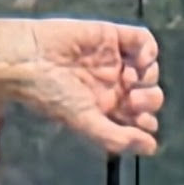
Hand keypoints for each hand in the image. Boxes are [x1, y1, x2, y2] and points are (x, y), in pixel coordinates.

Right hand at [14, 22, 162, 158]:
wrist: (31, 58)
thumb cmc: (52, 94)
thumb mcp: (84, 121)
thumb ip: (117, 138)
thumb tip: (151, 148)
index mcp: (107, 108)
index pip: (139, 118)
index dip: (146, 122)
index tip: (140, 122)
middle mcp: (113, 85)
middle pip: (149, 95)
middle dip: (149, 101)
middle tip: (133, 100)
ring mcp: (115, 60)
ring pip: (150, 70)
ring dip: (149, 77)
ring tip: (130, 80)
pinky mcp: (112, 36)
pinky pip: (144, 41)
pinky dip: (149, 50)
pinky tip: (141, 59)